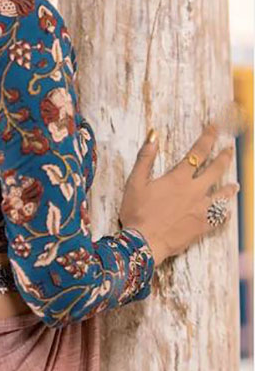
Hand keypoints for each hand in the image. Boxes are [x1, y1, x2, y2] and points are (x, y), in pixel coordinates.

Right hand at [118, 123, 238, 265]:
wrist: (144, 243)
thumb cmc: (137, 212)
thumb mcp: (135, 182)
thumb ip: (145, 158)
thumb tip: (153, 136)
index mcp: (178, 179)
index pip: (198, 152)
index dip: (208, 137)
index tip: (214, 128)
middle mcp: (194, 191)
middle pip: (215, 170)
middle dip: (224, 157)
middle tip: (230, 149)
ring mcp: (201, 210)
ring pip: (222, 195)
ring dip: (229, 188)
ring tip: (235, 184)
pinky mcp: (202, 226)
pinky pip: (219, 218)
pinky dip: (224, 213)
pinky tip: (226, 212)